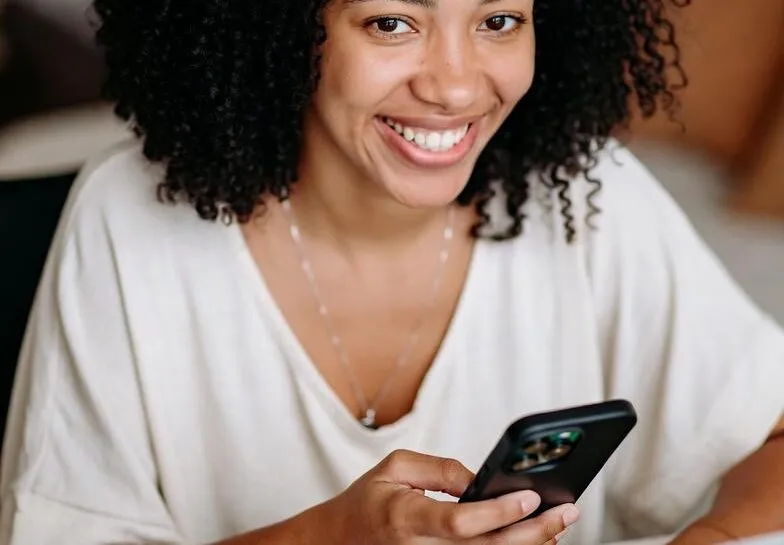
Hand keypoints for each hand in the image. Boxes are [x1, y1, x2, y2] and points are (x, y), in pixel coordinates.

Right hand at [305, 449, 579, 543]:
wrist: (340, 541)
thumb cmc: (368, 502)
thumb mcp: (395, 467)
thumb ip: (440, 469)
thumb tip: (481, 481)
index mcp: (407, 518)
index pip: (460, 521)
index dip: (499, 511)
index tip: (529, 497)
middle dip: (534, 531)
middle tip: (565, 512)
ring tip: (558, 525)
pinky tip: (532, 539)